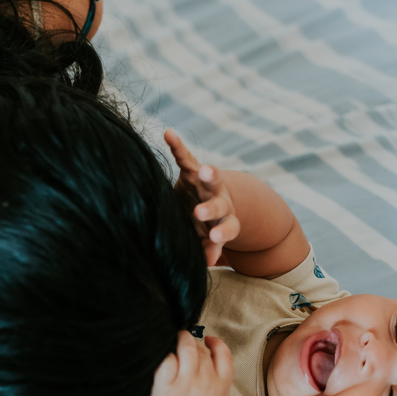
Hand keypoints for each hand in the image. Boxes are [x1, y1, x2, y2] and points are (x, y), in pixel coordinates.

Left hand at [145, 331, 232, 395]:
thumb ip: (221, 380)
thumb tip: (214, 353)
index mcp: (221, 386)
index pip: (224, 354)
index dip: (216, 343)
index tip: (208, 341)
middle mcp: (206, 383)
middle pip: (202, 350)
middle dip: (194, 345)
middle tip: (187, 346)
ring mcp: (186, 384)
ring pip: (187, 348)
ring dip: (181, 341)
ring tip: (176, 342)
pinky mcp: (166, 386)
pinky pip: (168, 359)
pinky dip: (166, 355)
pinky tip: (166, 358)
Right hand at [166, 130, 238, 265]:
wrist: (205, 204)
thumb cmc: (204, 229)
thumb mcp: (206, 241)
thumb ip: (209, 249)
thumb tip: (209, 261)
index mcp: (225, 221)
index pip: (228, 228)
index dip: (222, 233)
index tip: (215, 238)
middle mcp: (219, 201)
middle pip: (219, 204)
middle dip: (210, 208)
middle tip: (200, 213)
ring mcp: (207, 184)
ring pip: (211, 179)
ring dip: (209, 174)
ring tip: (204, 169)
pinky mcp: (193, 170)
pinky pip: (185, 156)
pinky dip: (177, 146)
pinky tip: (168, 134)